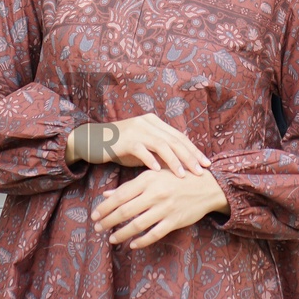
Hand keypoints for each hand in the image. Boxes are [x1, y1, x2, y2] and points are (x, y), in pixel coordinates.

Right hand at [66, 114, 210, 176]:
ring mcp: (136, 129)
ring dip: (174, 161)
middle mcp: (148, 122)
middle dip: (190, 157)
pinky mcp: (124, 139)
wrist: (92, 141)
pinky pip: (141, 150)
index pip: (180, 137)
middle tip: (201, 172)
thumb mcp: (143, 149)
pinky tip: (158, 172)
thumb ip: (159, 154)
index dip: (194, 151)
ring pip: (161, 145)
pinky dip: (150, 160)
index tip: (206, 164)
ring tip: (183, 175)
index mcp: (155, 123)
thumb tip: (180, 167)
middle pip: (175, 140)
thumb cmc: (119, 147)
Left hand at [90, 168, 229, 248]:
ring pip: (137, 225)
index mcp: (148, 180)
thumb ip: (130, 186)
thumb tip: (106, 194)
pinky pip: (154, 234)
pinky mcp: (175, 221)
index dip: (105, 207)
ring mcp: (165, 208)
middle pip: (125, 211)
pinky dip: (141, 241)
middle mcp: (155, 194)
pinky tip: (132, 245)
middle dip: (108, 221)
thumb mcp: (153, 176)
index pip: (120, 195)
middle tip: (97, 228)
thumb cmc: (176, 178)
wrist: (207, 186)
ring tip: (111, 238)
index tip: (94, 215)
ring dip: (121, 233)